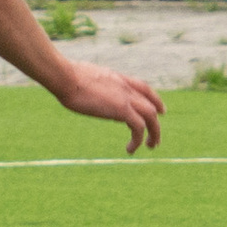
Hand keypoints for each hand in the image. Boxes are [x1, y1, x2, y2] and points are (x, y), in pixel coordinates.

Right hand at [50, 59, 164, 153]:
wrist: (65, 77)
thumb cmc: (65, 77)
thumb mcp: (84, 78)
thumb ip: (93, 86)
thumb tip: (87, 92)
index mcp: (117, 78)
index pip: (144, 87)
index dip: (154, 99)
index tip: (160, 110)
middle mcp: (126, 86)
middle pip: (151, 104)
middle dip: (156, 121)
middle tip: (155, 136)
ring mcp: (126, 97)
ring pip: (151, 117)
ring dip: (154, 133)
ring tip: (150, 146)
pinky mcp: (122, 110)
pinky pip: (139, 127)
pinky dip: (138, 140)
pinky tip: (130, 149)